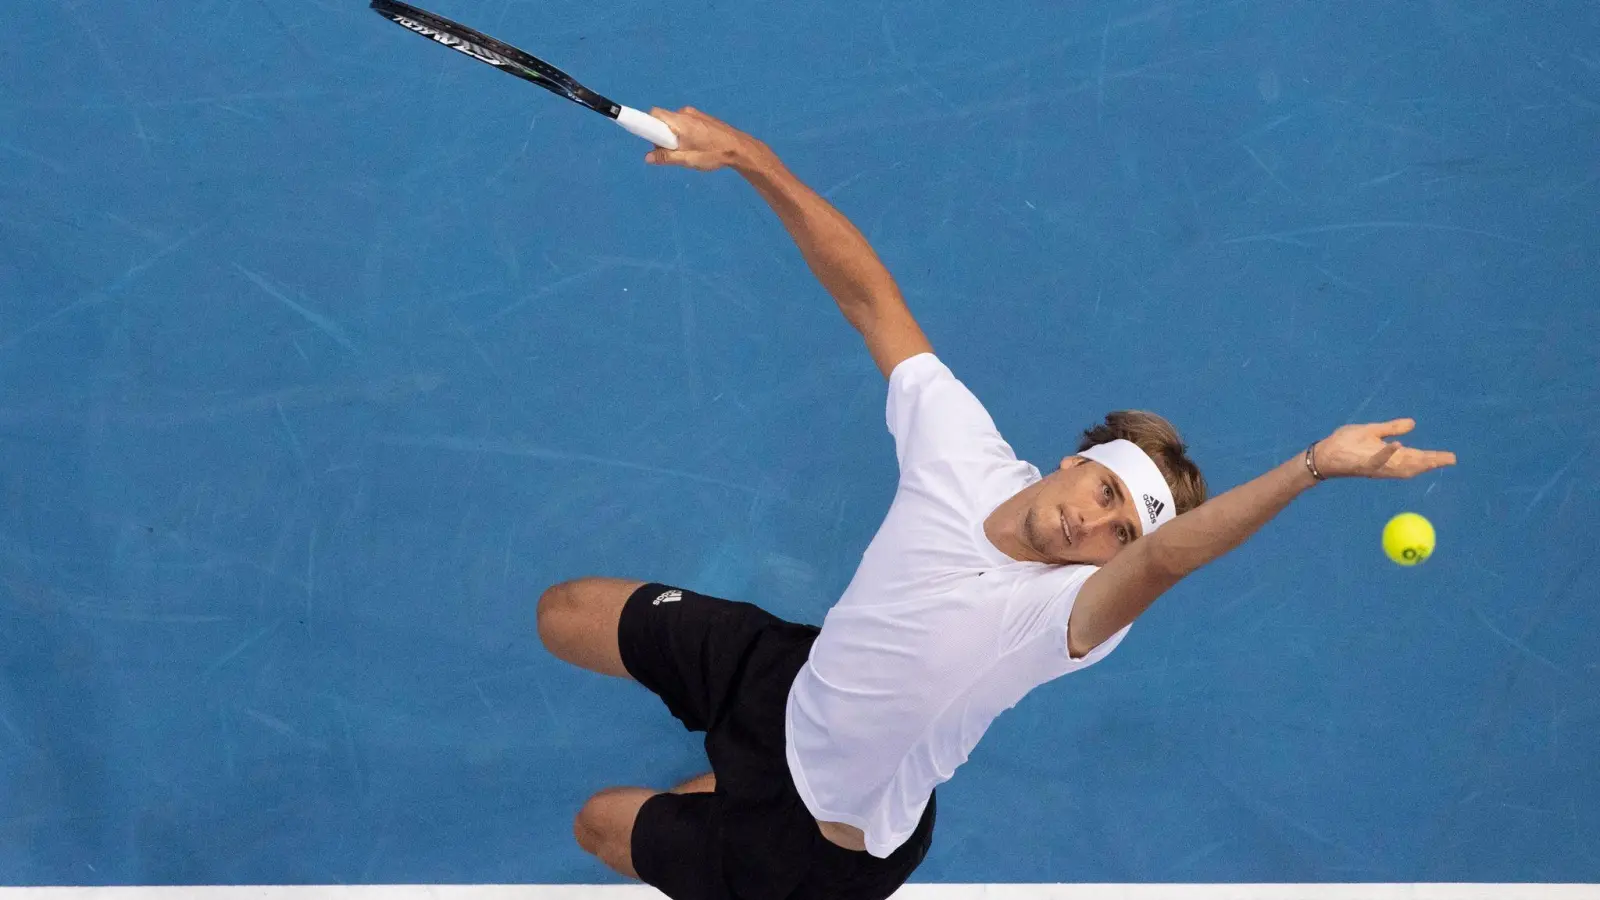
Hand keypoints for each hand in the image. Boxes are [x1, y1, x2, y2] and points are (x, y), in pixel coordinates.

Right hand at [643, 107, 767, 171]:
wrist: (739, 148)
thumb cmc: (713, 154)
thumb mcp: (687, 159)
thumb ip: (666, 158)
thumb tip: (648, 157)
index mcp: (679, 121)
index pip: (654, 114)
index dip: (647, 124)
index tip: (647, 137)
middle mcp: (685, 113)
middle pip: (663, 120)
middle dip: (662, 135)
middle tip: (672, 151)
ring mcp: (695, 114)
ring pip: (675, 123)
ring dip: (675, 136)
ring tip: (689, 151)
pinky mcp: (702, 118)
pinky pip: (685, 123)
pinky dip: (684, 134)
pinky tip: (697, 146)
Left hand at [1313, 418, 1456, 479]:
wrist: (1323, 454)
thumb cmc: (1345, 444)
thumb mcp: (1371, 431)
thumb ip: (1391, 428)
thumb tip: (1412, 424)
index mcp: (1388, 457)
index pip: (1415, 458)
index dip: (1432, 458)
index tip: (1451, 457)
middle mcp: (1384, 464)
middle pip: (1412, 465)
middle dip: (1431, 462)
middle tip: (1450, 459)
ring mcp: (1374, 464)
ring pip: (1399, 465)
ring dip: (1417, 461)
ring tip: (1434, 457)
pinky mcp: (1361, 462)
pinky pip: (1376, 459)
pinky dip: (1387, 452)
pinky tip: (1398, 444)